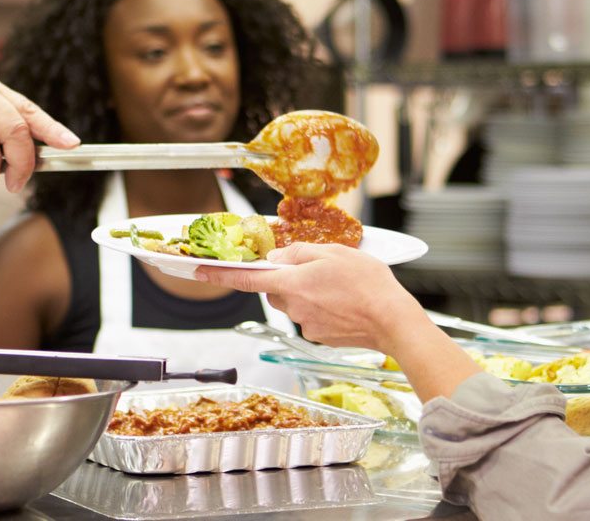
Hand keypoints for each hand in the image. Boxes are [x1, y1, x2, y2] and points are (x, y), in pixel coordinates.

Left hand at [196, 243, 426, 351]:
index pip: (246, 279)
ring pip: (294, 303)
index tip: (198, 270)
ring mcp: (305, 325)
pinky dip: (321, 308)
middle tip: (317, 270)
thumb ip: (300, 253)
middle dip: (287, 279)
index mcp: (293, 283)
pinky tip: (343, 304)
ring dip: (307, 293)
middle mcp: (293, 306)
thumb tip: (279, 258)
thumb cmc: (368, 284)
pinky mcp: (317, 337)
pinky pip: (310, 317)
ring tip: (338, 287)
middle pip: (275, 289)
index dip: (219, 274)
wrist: (391, 320)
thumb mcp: (334, 252)